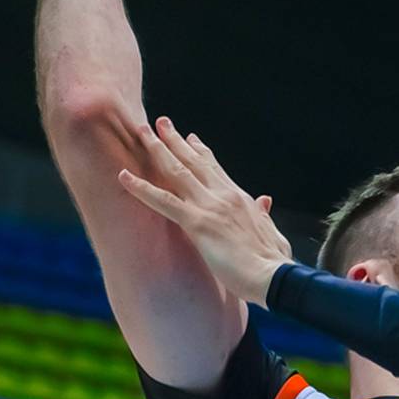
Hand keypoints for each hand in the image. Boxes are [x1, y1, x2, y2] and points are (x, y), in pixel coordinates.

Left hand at [116, 119, 291, 304]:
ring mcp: (209, 206)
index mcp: (240, 198)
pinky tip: (124, 176)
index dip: (201, 152)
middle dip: (175, 140)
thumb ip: (264, 214)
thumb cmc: (273, 262)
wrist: (274, 275)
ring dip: (157, 149)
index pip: (216, 169)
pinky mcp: (197, 223)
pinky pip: (163, 201)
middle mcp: (223, 195)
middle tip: (161, 123)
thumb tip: (265, 200)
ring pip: (177, 171)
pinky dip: (141, 188)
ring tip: (141, 131)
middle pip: (194, 161)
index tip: (191, 138)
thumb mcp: (272, 232)